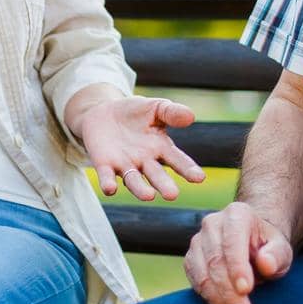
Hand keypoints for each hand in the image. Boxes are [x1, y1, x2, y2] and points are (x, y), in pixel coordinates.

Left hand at [68, 95, 204, 201]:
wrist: (103, 111)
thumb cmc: (134, 112)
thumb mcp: (155, 107)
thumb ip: (172, 112)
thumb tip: (191, 116)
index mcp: (161, 148)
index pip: (177, 160)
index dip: (188, 169)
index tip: (199, 178)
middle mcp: (145, 162)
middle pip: (156, 176)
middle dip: (164, 185)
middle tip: (172, 195)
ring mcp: (125, 165)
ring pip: (133, 181)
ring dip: (140, 189)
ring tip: (149, 196)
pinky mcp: (104, 164)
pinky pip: (107, 176)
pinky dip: (109, 183)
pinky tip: (111, 188)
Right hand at [183, 201, 292, 303]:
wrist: (253, 248)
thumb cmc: (269, 249)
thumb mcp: (282, 250)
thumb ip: (277, 255)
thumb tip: (266, 264)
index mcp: (236, 214)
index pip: (233, 241)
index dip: (237, 267)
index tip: (247, 290)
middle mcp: (212, 223)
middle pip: (216, 261)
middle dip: (230, 292)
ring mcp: (198, 241)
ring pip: (203, 274)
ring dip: (221, 300)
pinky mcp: (190, 260)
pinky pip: (196, 282)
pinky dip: (211, 300)